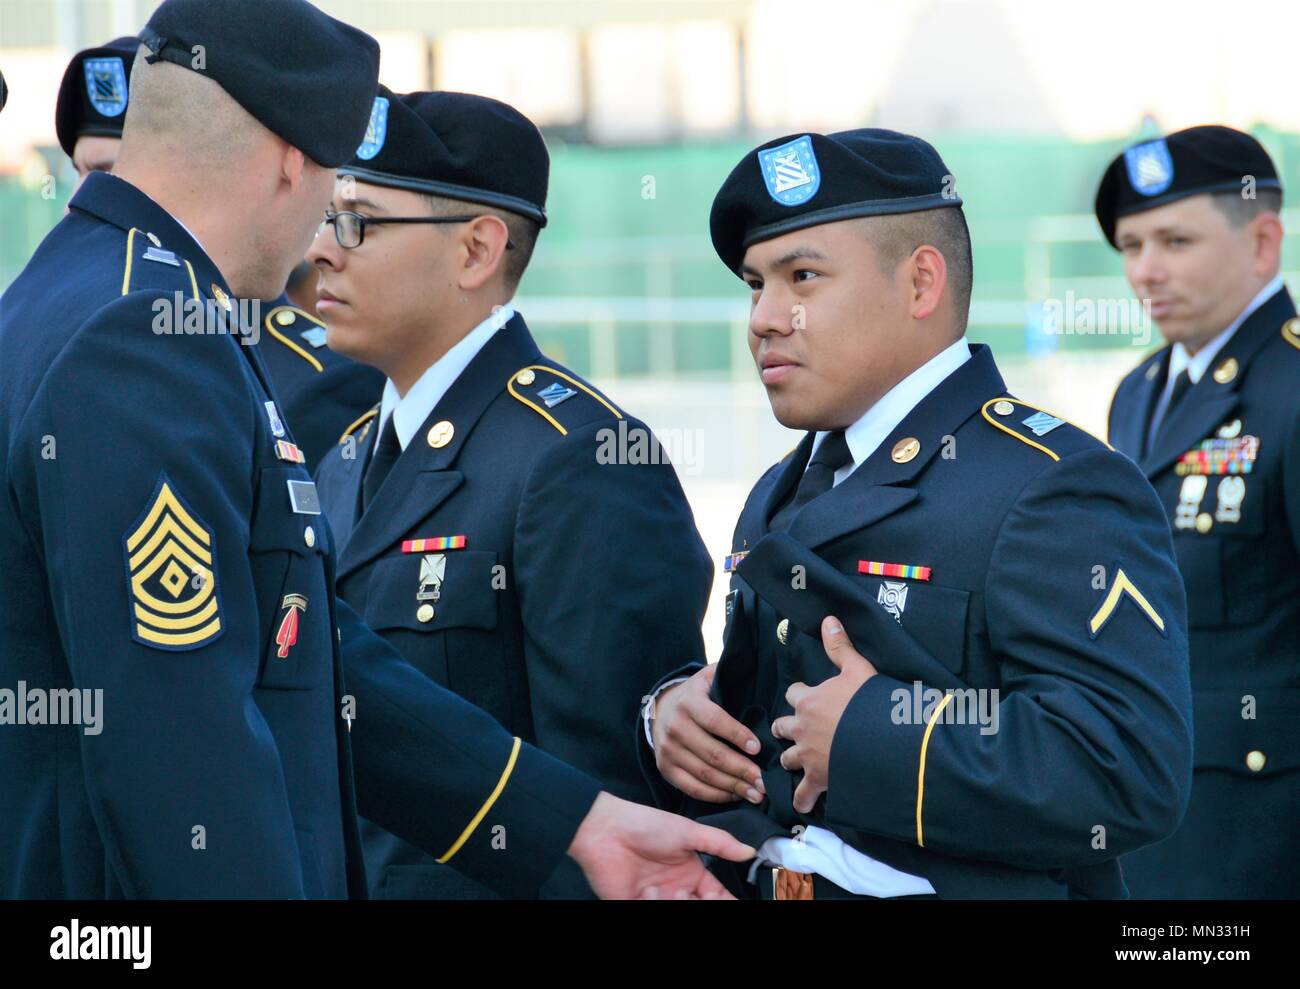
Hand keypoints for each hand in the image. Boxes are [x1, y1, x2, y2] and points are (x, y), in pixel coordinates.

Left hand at [567, 792, 755, 898]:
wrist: (606, 830)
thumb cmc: (645, 825)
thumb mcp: (688, 832)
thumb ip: (720, 843)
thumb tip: (750, 851)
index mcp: (693, 876)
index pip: (718, 898)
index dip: (726, 902)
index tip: (730, 901)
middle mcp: (677, 893)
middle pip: (701, 909)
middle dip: (701, 905)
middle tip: (693, 894)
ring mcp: (657, 902)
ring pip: (680, 914)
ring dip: (676, 905)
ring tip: (664, 891)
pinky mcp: (634, 907)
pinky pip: (652, 915)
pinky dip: (654, 905)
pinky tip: (647, 892)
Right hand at [652, 664, 764, 803]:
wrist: (660, 708)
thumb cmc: (696, 695)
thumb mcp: (708, 678)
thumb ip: (728, 676)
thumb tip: (760, 675)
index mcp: (689, 702)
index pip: (715, 721)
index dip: (737, 735)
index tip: (758, 748)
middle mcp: (675, 727)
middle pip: (712, 754)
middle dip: (742, 770)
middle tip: (764, 781)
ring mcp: (668, 750)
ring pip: (704, 774)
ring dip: (733, 786)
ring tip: (756, 793)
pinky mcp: (665, 769)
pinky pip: (692, 788)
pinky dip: (715, 795)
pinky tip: (734, 795)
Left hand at [771, 616, 875, 813]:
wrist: (878, 741)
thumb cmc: (868, 703)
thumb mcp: (858, 669)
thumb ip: (840, 647)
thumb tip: (828, 619)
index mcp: (809, 701)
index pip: (794, 693)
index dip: (800, 695)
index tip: (805, 697)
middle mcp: (802, 728)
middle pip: (781, 726)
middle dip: (785, 727)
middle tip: (795, 730)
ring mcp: (807, 755)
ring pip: (786, 758)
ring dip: (790, 759)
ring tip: (796, 762)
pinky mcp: (816, 779)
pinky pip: (802, 794)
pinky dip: (800, 799)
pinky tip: (801, 804)